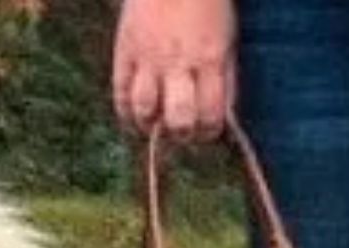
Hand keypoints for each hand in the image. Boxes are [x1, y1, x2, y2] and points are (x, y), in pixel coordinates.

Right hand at [112, 0, 236, 139]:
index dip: (208, 133)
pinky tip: (131, 119)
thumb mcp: (228, 41)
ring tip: (153, 127)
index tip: (204, 134)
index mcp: (211, 61)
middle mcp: (179, 63)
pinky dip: (124, 111)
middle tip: (180, 133)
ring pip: (145, 108)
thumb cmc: (207, 7)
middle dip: (181, 134)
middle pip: (179, 118)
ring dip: (149, 125)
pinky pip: (120, 90)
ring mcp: (149, 57)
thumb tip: (222, 116)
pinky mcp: (125, 50)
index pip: (211, 115)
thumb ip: (226, 79)